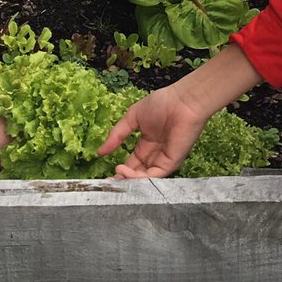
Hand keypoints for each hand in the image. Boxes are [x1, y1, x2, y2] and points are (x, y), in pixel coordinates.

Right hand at [99, 43, 261, 177]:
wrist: (182, 100)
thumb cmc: (160, 104)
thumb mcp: (132, 118)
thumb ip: (117, 135)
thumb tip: (100, 152)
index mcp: (147, 144)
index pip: (132, 163)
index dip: (120, 171)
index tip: (107, 175)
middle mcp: (155, 155)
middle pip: (137, 174)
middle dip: (124, 180)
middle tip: (110, 181)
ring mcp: (164, 160)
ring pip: (145, 178)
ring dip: (130, 180)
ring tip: (118, 175)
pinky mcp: (171, 162)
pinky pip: (155, 176)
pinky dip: (140, 179)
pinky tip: (127, 172)